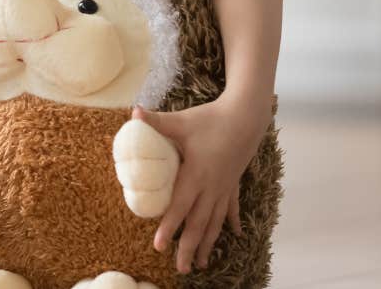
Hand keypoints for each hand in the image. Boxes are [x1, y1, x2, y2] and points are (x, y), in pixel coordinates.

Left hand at [133, 95, 266, 272]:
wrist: (247, 116)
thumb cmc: (212, 118)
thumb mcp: (181, 120)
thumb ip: (157, 121)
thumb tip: (133, 112)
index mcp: (196, 174)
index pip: (180, 206)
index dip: (169, 226)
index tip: (160, 246)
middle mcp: (212, 186)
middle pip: (199, 223)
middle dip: (188, 247)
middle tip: (180, 269)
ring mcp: (225, 186)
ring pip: (216, 221)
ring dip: (208, 243)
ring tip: (201, 264)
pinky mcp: (233, 182)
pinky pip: (232, 207)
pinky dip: (231, 222)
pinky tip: (235, 235)